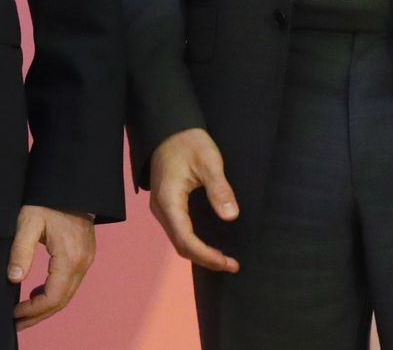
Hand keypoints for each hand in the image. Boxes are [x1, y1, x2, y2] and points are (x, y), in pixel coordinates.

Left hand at [7, 205, 94, 329]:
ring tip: (24, 315)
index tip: (14, 314)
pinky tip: (37, 294)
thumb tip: (13, 279)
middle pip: (61, 301)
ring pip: (67, 294)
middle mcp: (82, 263)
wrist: (71, 183)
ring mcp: (86, 260)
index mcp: (70, 258)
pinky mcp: (84, 256)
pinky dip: (54, 293)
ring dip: (46, 307)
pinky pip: (69, 283)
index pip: (53, 296)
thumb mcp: (29, 221)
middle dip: (38, 315)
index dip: (33, 310)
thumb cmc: (48, 199)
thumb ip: (20, 251)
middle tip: (17, 324)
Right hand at [147, 127, 239, 271]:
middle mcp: (161, 208)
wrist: (170, 128)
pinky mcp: (166, 204)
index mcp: (169, 200)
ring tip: (224, 258)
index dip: (206, 255)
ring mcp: (161, 207)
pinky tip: (210, 243)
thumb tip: (231, 216)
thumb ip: (219, 189)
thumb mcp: (209, 162)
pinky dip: (194, 243)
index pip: (185, 239)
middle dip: (205, 259)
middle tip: (231, 264)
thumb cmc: (190, 143)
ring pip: (178, 240)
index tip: (228, 262)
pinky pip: (178, 231)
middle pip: (180, 244)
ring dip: (199, 253)